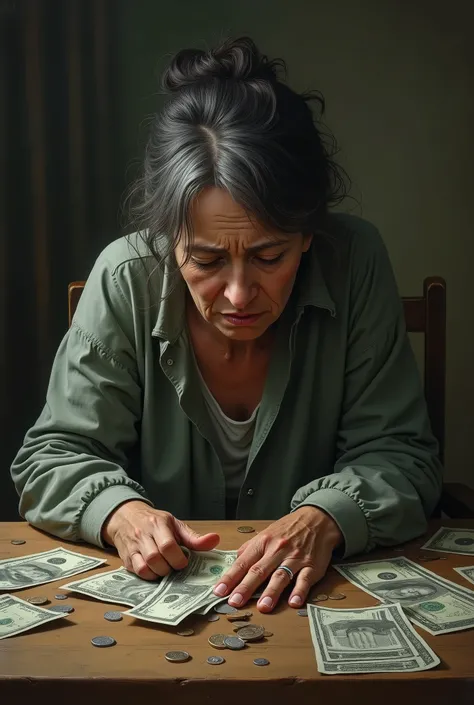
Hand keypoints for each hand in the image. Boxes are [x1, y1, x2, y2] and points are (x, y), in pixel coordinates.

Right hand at [102, 500, 219, 579]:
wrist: (126, 516)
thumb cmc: (154, 521)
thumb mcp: (175, 524)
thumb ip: (194, 537)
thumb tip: (215, 540)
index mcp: (158, 524)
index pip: (167, 545)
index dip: (178, 559)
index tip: (184, 561)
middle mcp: (143, 535)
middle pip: (155, 558)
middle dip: (168, 568)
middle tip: (174, 567)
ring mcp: (133, 546)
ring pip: (144, 567)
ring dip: (158, 573)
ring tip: (165, 569)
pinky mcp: (126, 558)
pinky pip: (136, 572)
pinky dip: (148, 576)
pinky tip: (155, 572)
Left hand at [213, 505, 342, 611]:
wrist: (316, 519)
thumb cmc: (288, 529)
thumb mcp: (265, 534)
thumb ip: (249, 550)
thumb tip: (234, 564)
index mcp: (263, 543)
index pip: (243, 562)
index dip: (230, 577)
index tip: (219, 591)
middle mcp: (277, 550)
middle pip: (259, 570)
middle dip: (246, 587)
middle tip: (234, 602)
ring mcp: (295, 558)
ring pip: (281, 576)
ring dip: (271, 592)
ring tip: (263, 607)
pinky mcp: (312, 565)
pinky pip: (305, 579)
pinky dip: (299, 591)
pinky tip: (294, 602)